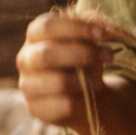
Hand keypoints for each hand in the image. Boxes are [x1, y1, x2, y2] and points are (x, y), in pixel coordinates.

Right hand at [16, 11, 111, 134]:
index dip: (75, 28)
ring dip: (86, 79)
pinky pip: (64, 105)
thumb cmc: (83, 57)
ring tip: (99, 78)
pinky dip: (83, 98)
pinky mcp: (35, 108)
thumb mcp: (88, 39)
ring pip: (58, 82)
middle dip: (84, 54)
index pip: (46, 26)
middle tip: (109, 55)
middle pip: (47, 53)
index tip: (101, 34)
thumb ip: (93, 31)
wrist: (83, 91)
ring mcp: (27, 85)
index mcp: (35, 35)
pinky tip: (87, 94)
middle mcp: (26, 58)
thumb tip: (103, 32)